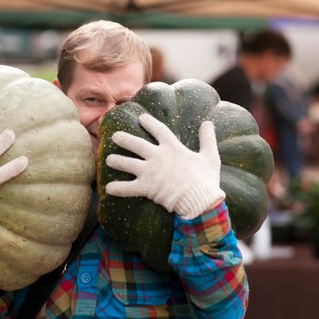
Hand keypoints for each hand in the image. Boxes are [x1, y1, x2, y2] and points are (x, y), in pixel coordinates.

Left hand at [105, 114, 224, 219]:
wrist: (199, 200)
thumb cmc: (206, 179)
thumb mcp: (210, 157)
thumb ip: (207, 139)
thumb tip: (208, 123)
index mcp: (173, 148)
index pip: (159, 130)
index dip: (149, 123)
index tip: (141, 118)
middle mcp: (158, 157)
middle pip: (137, 144)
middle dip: (124, 139)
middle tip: (115, 136)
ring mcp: (150, 172)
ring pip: (128, 163)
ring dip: (117, 161)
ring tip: (107, 160)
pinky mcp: (146, 187)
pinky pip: (128, 188)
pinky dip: (118, 188)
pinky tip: (108, 188)